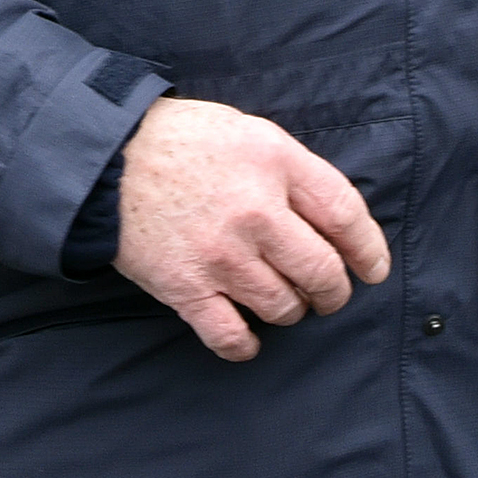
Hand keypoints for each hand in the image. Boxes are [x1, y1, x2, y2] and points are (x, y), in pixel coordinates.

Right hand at [113, 96, 389, 363]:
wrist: (104, 159)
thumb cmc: (180, 140)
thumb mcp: (248, 132)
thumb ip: (293, 172)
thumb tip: (333, 220)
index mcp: (275, 163)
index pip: (346, 214)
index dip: (368, 249)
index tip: (373, 268)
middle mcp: (255, 211)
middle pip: (323, 272)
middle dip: (333, 292)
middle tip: (327, 293)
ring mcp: (221, 255)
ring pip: (284, 307)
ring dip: (290, 310)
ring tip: (280, 299)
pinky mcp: (186, 287)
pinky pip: (231, 336)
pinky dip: (246, 345)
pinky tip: (248, 337)